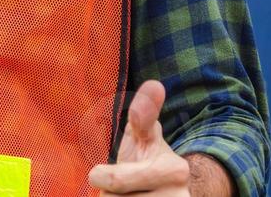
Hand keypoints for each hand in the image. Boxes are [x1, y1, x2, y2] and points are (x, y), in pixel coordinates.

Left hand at [87, 79, 190, 195]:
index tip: (95, 176)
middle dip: (110, 194)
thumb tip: (154, 84)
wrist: (169, 193)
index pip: (118, 181)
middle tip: (116, 186)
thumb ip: (145, 113)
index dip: (103, 178)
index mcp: (174, 171)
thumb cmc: (150, 162)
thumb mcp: (147, 137)